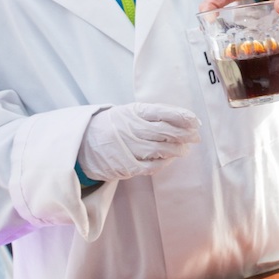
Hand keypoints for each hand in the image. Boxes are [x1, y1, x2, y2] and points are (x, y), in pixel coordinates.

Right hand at [77, 103, 201, 181]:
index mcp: (133, 112)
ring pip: (160, 149)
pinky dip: (164, 163)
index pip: (163, 112)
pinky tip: (169, 159)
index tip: (195, 121)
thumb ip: (155, 114)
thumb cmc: (114, 126)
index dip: (183, 117)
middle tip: (196, 137)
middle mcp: (130, 128)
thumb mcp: (130, 112)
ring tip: (184, 149)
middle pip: (165, 132)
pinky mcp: (125, 165)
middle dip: (185, 135)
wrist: (82, 143)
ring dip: (177, 150)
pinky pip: (151, 166)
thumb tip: (188, 120)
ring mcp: (127, 147)